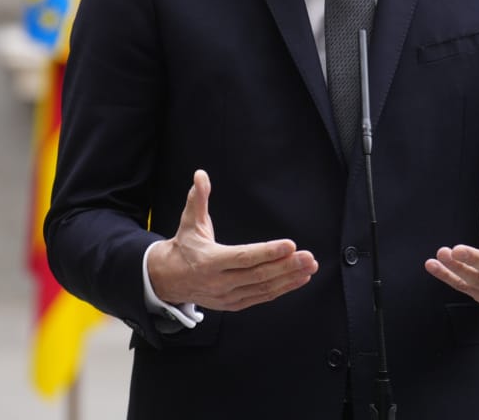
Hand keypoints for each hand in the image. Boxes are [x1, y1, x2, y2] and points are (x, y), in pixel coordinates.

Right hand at [147, 170, 317, 310]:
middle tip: (308, 257)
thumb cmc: (185, 246)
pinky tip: (299, 279)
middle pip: (258, 275)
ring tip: (309, 267)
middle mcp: (219, 281)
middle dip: (286, 266)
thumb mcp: (189, 222)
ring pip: (263, 288)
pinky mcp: (234, 303)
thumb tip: (201, 174)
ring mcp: (228, 296)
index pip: (243, 257)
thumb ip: (198, 198)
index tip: (290, 245)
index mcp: (209, 261)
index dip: (268, 252)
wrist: (169, 279)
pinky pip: (262, 297)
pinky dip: (282, 289)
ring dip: (289, 278)